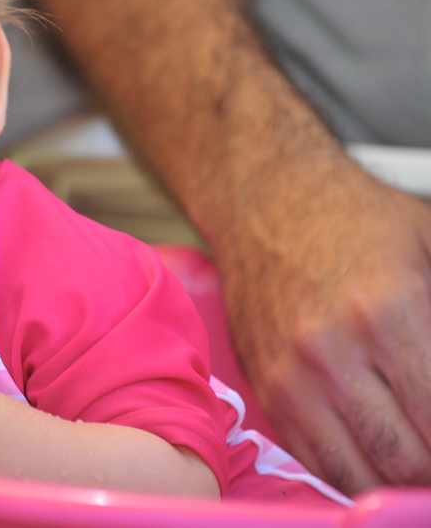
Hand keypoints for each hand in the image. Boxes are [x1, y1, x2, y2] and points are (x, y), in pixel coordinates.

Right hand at [221, 174, 430, 493]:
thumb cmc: (354, 220)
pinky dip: (351, 472)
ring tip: (417, 462)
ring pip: (355, 472)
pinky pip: (312, 458)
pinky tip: (377, 457)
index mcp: (386, 314)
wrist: (265, 201)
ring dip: (395, 479)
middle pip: (404, 458)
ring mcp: (290, 375)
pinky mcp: (265, 387)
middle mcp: (331, 352)